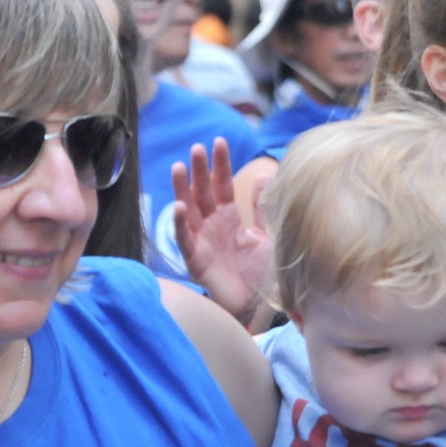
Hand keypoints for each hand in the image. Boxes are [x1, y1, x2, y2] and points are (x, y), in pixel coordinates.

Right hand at [172, 138, 274, 323]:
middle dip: (199, 170)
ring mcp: (202, 241)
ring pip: (188, 210)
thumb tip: (264, 174)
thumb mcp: (267, 234)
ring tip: (178, 167)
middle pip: (202, 192)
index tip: (219, 141)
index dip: (220, 164)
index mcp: (229, 217)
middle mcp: (212, 225)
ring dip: (182, 190)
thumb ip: (262, 208)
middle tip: (197, 147)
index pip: (223, 184)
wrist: (260, 305)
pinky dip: (180, 224)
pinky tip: (178, 207)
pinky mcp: (196, 261)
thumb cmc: (262, 271)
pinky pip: (185, 240)